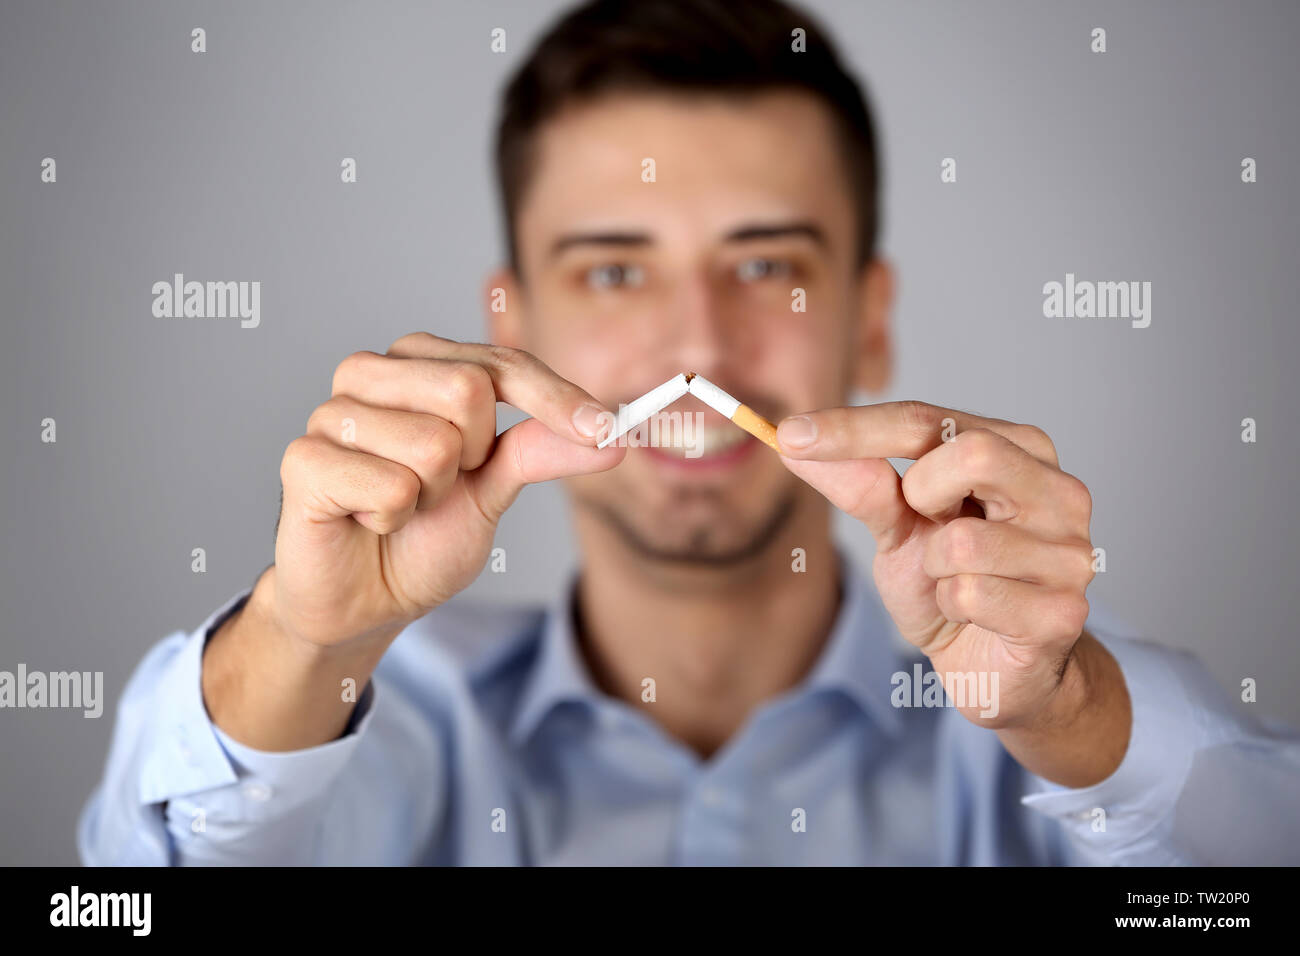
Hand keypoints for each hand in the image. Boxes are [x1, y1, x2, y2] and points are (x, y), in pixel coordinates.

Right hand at [271, 332, 622, 649]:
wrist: (365, 600)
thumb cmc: (423, 536)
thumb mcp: (494, 490)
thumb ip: (542, 451)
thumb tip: (613, 435)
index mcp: (419, 363)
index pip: (502, 364)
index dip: (557, 399)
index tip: (609, 431)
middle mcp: (371, 373)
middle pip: (468, 389)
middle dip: (474, 459)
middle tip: (438, 488)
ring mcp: (331, 411)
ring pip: (433, 444)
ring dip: (430, 496)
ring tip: (399, 506)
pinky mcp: (304, 460)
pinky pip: (391, 486)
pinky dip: (393, 518)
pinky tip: (367, 520)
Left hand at [775, 402, 1098, 730]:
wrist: (992, 668)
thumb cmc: (950, 585)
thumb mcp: (896, 527)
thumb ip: (859, 484)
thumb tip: (795, 441)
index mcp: (1020, 450)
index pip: (930, 419)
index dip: (854, 428)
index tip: (790, 434)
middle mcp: (1058, 491)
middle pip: (972, 453)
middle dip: (920, 493)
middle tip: (922, 523)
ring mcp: (1069, 552)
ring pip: (963, 542)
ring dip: (934, 570)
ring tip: (953, 583)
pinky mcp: (1063, 612)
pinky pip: (971, 596)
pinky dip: (952, 609)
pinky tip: (976, 617)